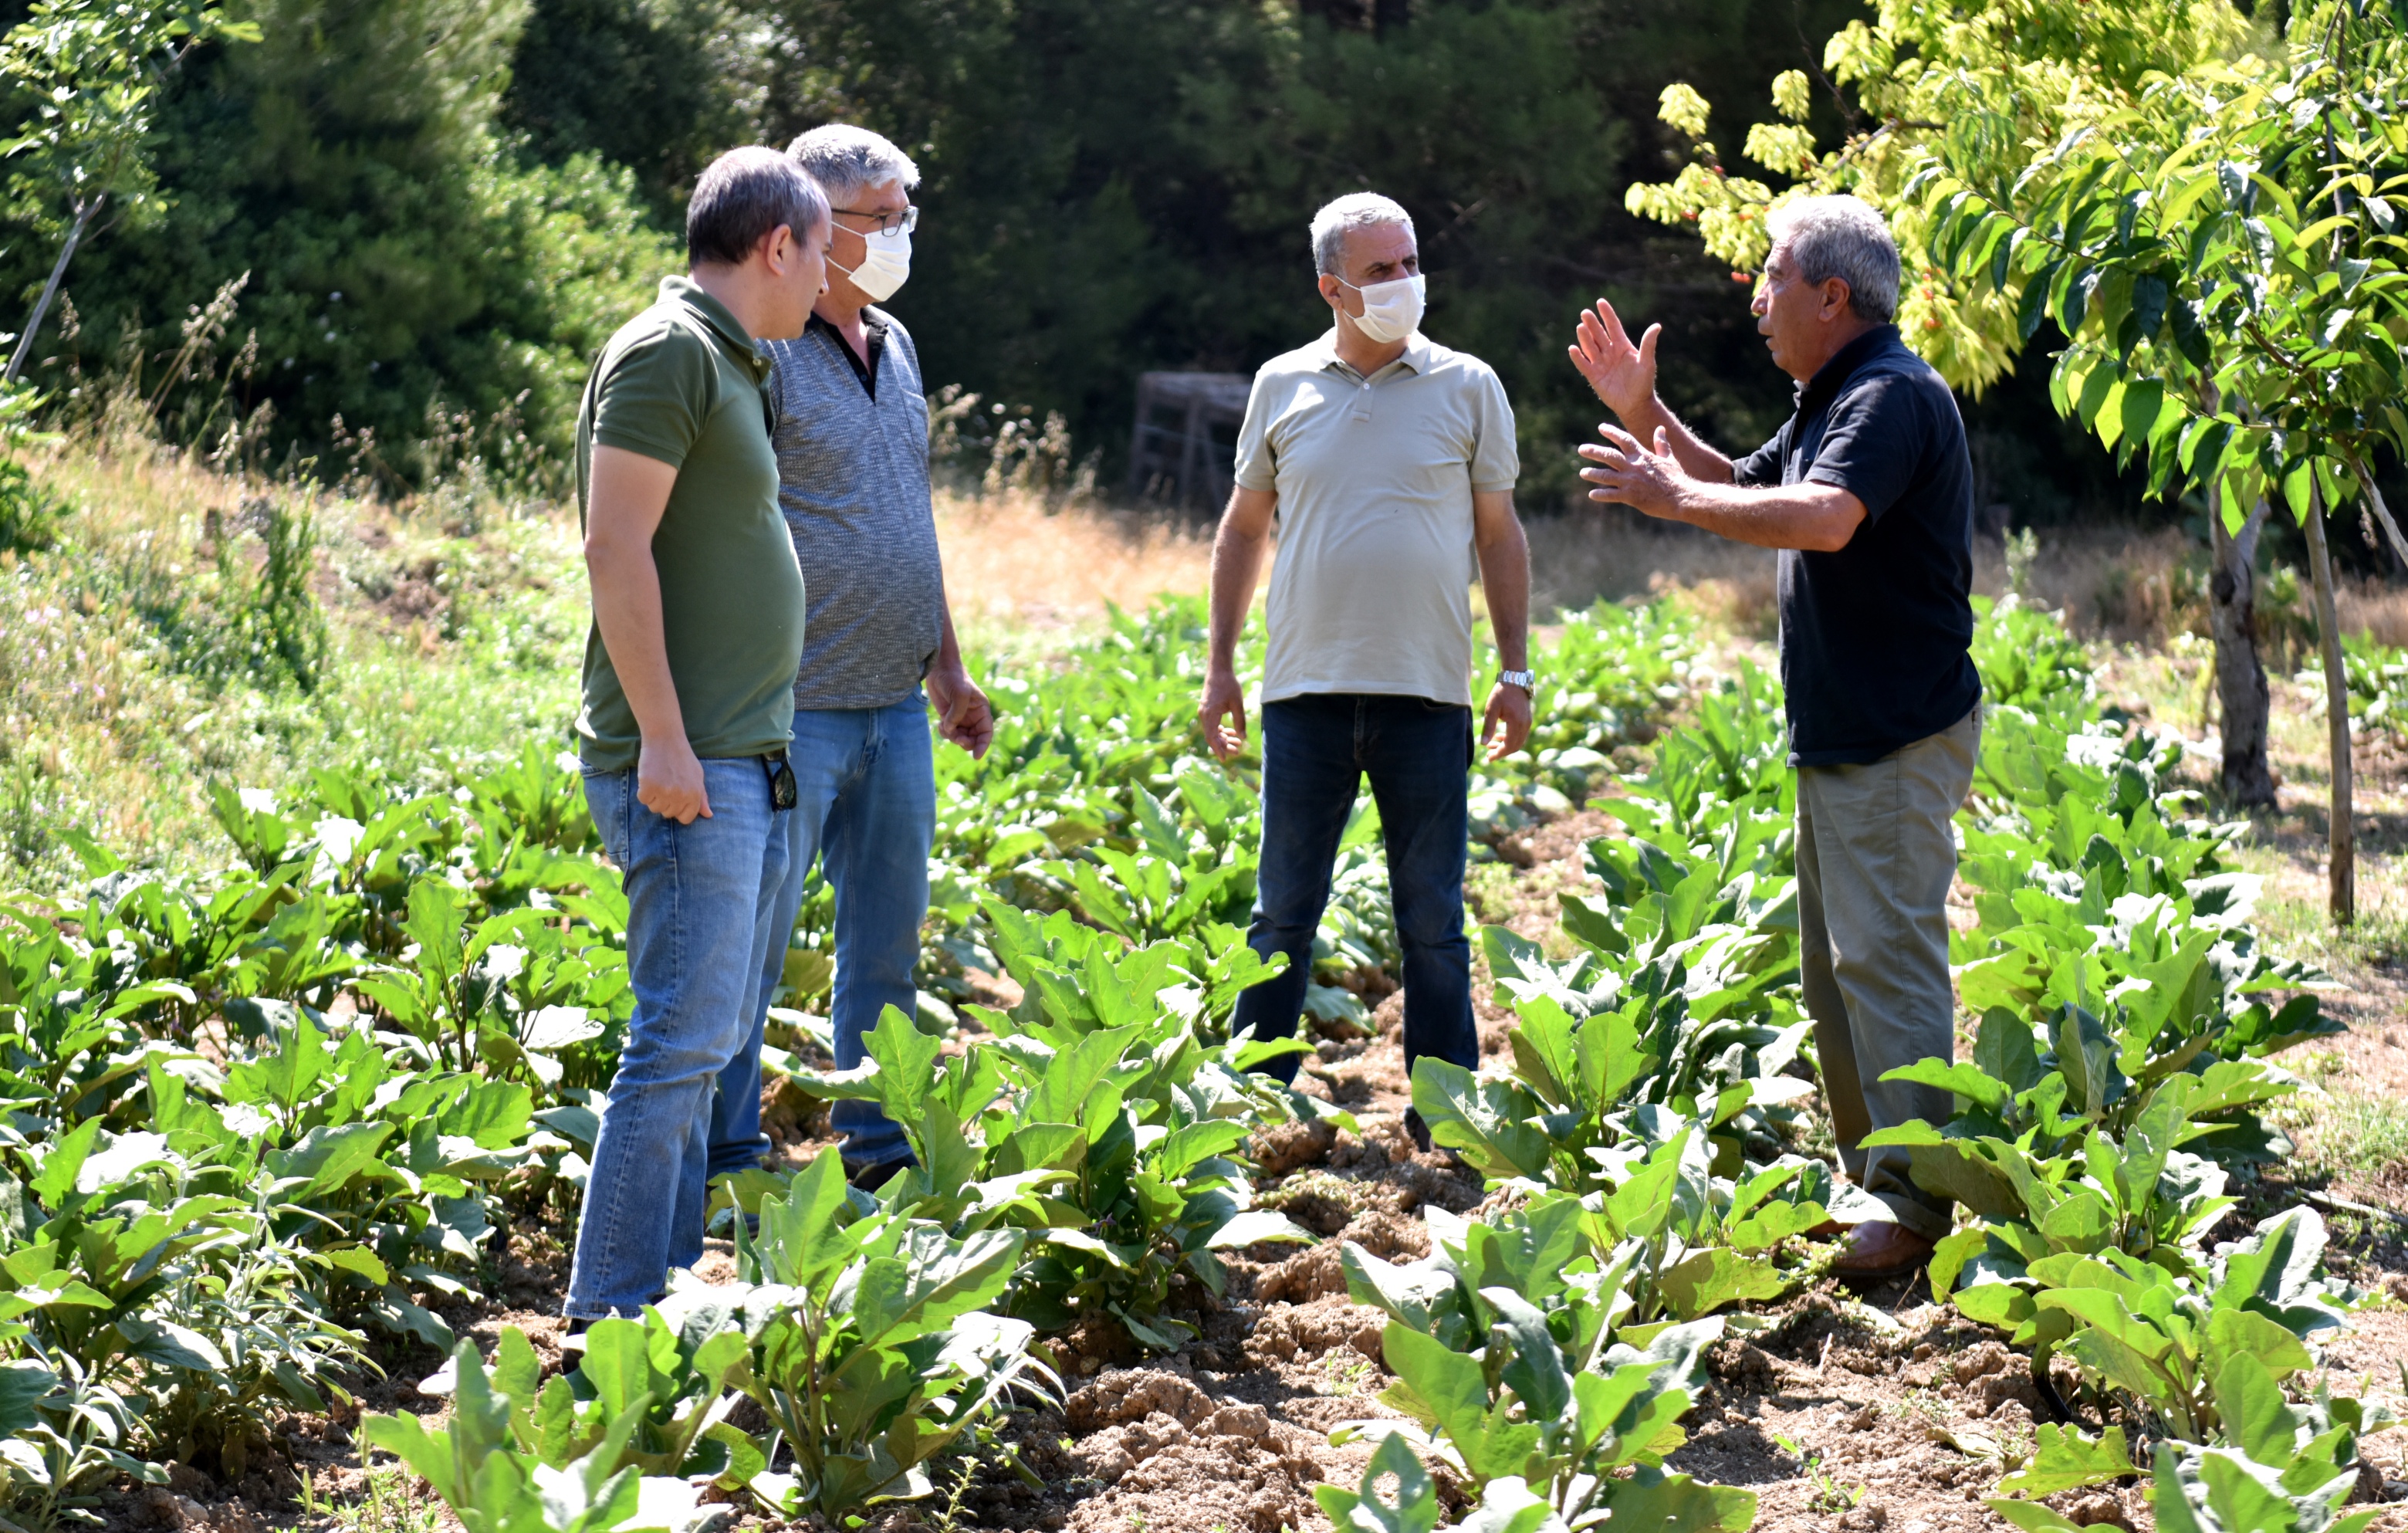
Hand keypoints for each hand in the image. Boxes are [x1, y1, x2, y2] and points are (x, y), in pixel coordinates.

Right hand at [637, 734, 710, 823]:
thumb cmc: (682, 757)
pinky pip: (643, 799)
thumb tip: (708, 815)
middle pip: (668, 814)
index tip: (675, 798)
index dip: (679, 810)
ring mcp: (664, 792)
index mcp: (695, 794)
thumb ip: (702, 797)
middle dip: (665, 802)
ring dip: (654, 797)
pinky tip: (649, 777)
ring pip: (655, 808)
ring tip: (658, 779)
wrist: (665, 739)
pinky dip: (643, 791)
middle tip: (666, 783)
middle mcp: (681, 796)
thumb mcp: (698, 776)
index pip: (686, 818)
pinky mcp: (649, 786)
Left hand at [928, 663, 994, 758]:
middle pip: (974, 738)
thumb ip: (957, 714)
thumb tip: (952, 729)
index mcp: (981, 710)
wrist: (939, 668)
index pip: (986, 732)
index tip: (976, 756)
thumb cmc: (954, 678)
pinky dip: (945, 733)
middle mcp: (973, 716)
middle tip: (958, 739)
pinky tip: (940, 724)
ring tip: (945, 727)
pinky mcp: (948, 717)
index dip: (983, 745)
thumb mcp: (960, 694)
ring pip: (960, 737)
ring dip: (953, 737)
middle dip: (966, 742)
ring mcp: (960, 717)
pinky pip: (949, 732)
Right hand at [1197, 668, 1247, 760]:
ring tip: (1238, 743)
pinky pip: (1212, 724)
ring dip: (1224, 738)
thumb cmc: (1229, 685)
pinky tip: (1231, 733)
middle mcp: (1204, 715)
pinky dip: (1221, 730)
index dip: (1218, 749)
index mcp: (1209, 714)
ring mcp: (1204, 712)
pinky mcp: (1207, 710)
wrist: (1219, 670)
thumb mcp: (1238, 704)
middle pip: (1212, 736)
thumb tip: (1243, 738)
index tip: (1225, 759)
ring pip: (1212, 731)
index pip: (1212, 737)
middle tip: (1237, 751)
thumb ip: (1240, 722)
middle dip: (1224, 745)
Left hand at [1481, 682, 1532, 760]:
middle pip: (1515, 746)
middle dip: (1502, 752)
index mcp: (1517, 723)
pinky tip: (1499, 736)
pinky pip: (1520, 735)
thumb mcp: (1491, 709)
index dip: (1499, 753)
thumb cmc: (1501, 692)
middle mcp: (1525, 724)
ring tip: (1491, 745)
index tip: (1489, 758)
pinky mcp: (1527, 720)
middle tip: (1489, 754)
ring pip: (1518, 741)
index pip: (1509, 745)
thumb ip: (1488, 727)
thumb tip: (1483, 744)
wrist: (1515, 679)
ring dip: (1506, 746)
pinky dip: (1510, 739)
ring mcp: (1528, 722)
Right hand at [1567, 299, 1660, 421]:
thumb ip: (1648, 344)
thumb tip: (1657, 326)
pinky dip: (1578, 357)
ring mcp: (1601, 364)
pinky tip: (1572, 348)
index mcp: (1623, 346)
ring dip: (1585, 338)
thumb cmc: (1643, 383)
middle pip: (1599, 335)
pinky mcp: (1594, 376)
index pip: (1613, 326)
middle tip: (1585, 313)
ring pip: (1590, 347)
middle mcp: (1610, 352)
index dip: (1607, 314)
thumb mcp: (1647, 362)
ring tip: (1580, 327)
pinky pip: (1584, 365)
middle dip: (1592, 324)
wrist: (1635, 404)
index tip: (1600, 302)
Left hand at [1578, 424, 1689, 519]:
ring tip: (1583, 472)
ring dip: (1593, 473)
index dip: (1611, 432)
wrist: (1682, 497)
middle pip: (1609, 455)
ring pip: (1606, 475)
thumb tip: (1661, 428)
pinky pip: (1611, 495)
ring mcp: (1631, 481)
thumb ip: (1661, 444)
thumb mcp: (1669, 458)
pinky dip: (1601, 494)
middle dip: (1594, 451)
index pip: (1624, 440)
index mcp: (1643, 456)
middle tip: (1581, 449)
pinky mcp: (1631, 497)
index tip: (1601, 427)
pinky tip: (1592, 494)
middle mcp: (1634, 466)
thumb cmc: (1677, 478)